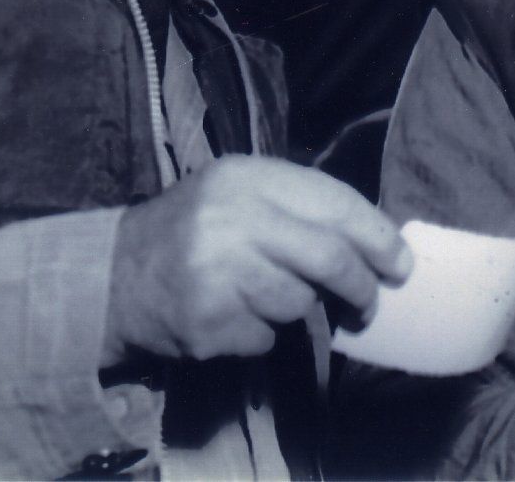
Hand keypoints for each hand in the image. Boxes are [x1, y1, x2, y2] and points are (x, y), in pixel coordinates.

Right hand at [104, 155, 411, 364]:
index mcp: (246, 177)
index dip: (377, 236)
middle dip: (360, 287)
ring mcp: (217, 273)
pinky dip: (262, 335)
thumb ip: (300, 209)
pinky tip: (234, 316)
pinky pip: (266, 338)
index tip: (400, 263)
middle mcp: (232, 219)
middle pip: (329, 258)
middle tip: (368, 304)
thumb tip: (378, 243)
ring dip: (299, 309)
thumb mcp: (240, 195)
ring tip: (269, 298)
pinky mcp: (207, 322)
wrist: (113, 275)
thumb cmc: (195, 230)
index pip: (334, 203)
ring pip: (299, 303)